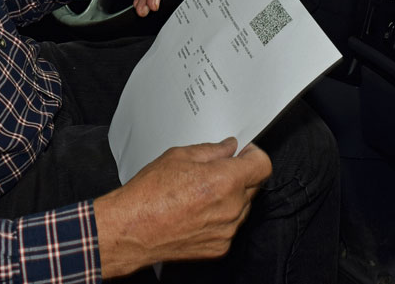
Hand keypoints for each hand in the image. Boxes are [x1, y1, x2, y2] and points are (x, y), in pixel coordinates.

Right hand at [93, 138, 271, 277]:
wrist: (133, 229)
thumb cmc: (149, 194)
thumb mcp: (179, 156)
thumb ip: (211, 150)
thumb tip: (228, 147)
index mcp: (224, 181)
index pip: (262, 165)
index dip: (254, 155)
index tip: (245, 153)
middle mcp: (231, 208)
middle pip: (254, 186)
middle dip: (240, 175)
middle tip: (217, 169)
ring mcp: (227, 230)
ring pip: (242, 207)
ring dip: (231, 197)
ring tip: (202, 192)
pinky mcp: (220, 247)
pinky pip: (230, 226)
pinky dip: (220, 217)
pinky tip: (198, 211)